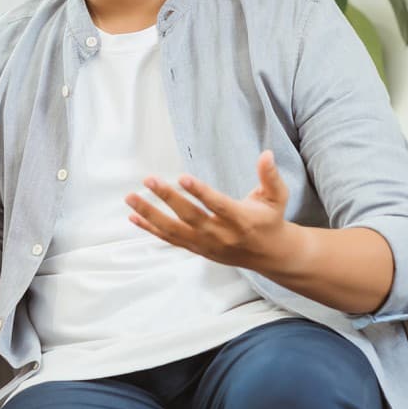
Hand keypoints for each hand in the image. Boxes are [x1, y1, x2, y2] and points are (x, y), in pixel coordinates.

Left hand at [125, 150, 309, 272]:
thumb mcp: (277, 197)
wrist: (269, 255)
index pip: (218, 205)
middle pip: (190, 217)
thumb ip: (270, 176)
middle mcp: (221, 235)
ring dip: (150, 215)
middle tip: (150, 180)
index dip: (200, 192)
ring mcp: (207, 245)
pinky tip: (133, 217)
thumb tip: (266, 153)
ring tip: (130, 199)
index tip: (182, 177)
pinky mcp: (197, 249)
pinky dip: (151, 229)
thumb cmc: (270, 219)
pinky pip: (170, 240)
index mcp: (241, 220)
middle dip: (168, 199)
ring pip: (174, 231)